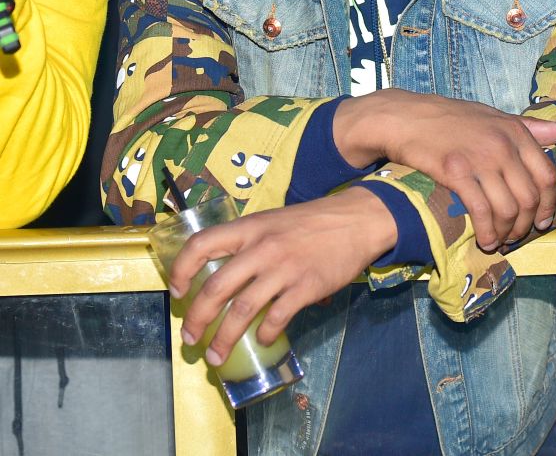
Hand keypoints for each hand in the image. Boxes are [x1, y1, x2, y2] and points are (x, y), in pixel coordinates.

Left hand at [170, 187, 396, 365]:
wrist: (356, 220)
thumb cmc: (311, 222)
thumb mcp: (273, 221)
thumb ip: (249, 243)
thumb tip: (227, 277)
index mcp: (249, 228)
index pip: (201, 245)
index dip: (181, 270)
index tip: (177, 293)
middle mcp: (261, 248)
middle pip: (216, 288)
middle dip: (197, 319)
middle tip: (190, 339)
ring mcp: (283, 269)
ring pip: (241, 310)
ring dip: (223, 338)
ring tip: (214, 356)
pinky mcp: (305, 287)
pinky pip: (276, 317)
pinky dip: (265, 333)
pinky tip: (262, 339)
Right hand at [334, 90, 555, 251]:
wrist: (407, 117)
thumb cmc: (450, 117)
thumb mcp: (493, 116)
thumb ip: (528, 127)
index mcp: (515, 131)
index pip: (547, 175)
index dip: (549, 204)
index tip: (542, 221)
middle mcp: (502, 145)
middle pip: (529, 198)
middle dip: (526, 225)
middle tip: (517, 236)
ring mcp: (480, 159)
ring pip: (508, 209)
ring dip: (507, 233)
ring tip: (499, 241)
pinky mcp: (457, 173)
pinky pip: (482, 212)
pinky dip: (487, 232)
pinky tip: (483, 240)